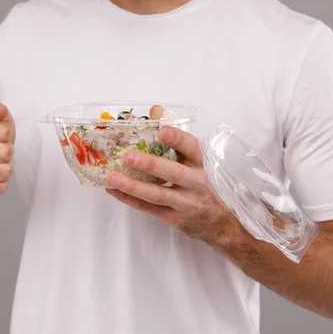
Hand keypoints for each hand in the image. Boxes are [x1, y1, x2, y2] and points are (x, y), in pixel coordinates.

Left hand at [106, 126, 236, 243]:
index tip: (161, 131)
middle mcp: (196, 182)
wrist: (220, 222)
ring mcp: (185, 203)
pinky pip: (149, 209)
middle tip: (128, 156)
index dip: (177, 139)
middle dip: (150, 164)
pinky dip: (129, 199)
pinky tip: (114, 190)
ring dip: (133, 186)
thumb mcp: (198, 161)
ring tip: (112, 176)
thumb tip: (156, 110)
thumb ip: (176, 136)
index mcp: (201, 164)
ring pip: (158, 194)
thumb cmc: (205, 184)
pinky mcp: (174, 218)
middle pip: (173, 173)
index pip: (192, 148)